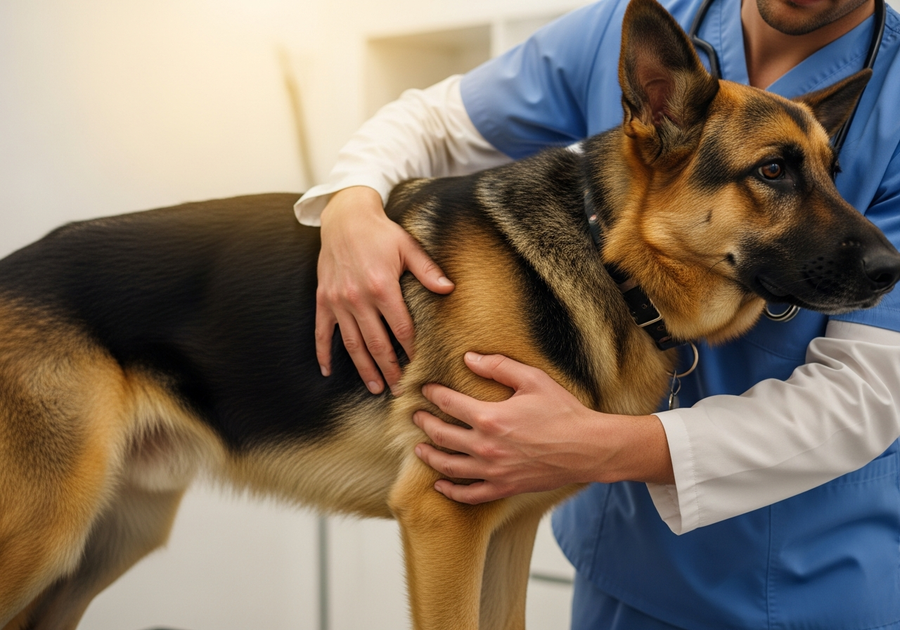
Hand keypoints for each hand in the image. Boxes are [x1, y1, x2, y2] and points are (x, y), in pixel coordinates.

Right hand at [316, 186, 453, 394]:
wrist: (344, 217)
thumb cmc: (380, 232)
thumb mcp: (408, 247)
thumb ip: (428, 270)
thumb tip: (449, 289)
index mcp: (382, 287)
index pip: (401, 329)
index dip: (411, 350)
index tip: (419, 366)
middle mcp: (358, 299)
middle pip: (376, 344)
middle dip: (389, 370)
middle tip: (399, 390)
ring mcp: (337, 301)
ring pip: (351, 344)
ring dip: (364, 369)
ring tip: (375, 388)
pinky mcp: (323, 300)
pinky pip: (321, 332)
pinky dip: (323, 354)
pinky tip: (327, 371)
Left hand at [413, 353, 673, 503]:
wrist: (587, 448)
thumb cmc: (563, 412)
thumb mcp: (533, 380)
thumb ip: (499, 366)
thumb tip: (469, 358)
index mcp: (490, 417)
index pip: (449, 403)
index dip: (434, 395)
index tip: (426, 390)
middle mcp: (485, 446)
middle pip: (442, 435)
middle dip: (425, 424)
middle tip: (417, 417)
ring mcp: (493, 470)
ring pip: (449, 466)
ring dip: (430, 456)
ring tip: (420, 447)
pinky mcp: (503, 487)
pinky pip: (469, 494)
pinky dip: (451, 491)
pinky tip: (440, 484)